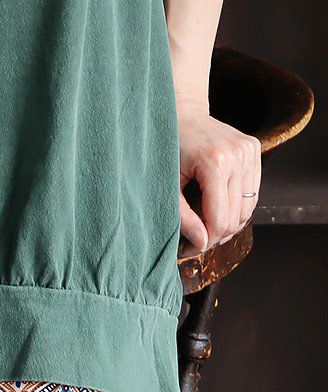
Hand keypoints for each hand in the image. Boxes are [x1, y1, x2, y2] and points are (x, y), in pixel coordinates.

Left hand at [176, 97, 261, 251]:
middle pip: (235, 217)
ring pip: (247, 208)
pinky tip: (216, 210)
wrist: (181, 113)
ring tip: (204, 226)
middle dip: (215, 236)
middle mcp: (238, 156)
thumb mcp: (168, 187)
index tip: (189, 249)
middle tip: (194, 242)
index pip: (219, 220)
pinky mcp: (255, 150)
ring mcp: (250, 151)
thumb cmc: (166, 150)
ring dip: (227, 224)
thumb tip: (201, 245)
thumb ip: (183, 218)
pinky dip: (236, 208)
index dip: (205, 241)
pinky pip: (252, 193)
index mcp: (215, 163)